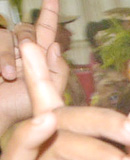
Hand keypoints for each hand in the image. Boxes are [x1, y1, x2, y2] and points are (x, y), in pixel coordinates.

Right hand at [0, 1, 69, 134]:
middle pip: (26, 30)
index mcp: (39, 57)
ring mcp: (4, 50)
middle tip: (24, 63)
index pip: (45, 30)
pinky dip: (0, 58)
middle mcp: (20, 49)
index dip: (49, 13)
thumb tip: (55, 45)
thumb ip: (57, 70)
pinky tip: (2, 74)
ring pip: (6, 35)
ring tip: (7, 77)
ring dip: (6, 56)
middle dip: (26, 41)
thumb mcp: (48, 93)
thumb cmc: (22, 109)